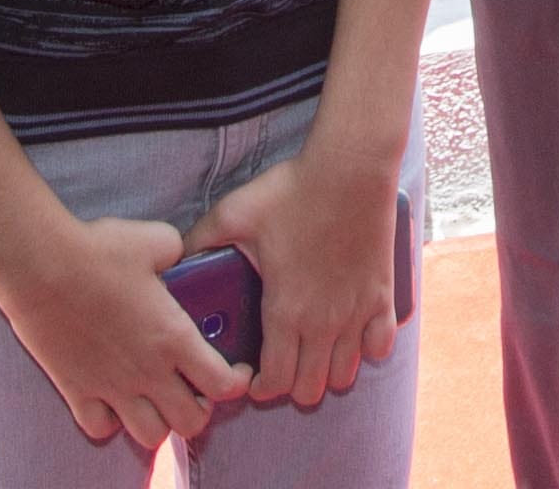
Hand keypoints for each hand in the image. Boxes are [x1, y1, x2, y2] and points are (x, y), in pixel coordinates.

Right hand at [0, 206, 235, 448]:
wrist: (40, 265)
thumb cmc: (98, 250)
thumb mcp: (155, 240)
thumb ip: (178, 253)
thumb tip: (179, 255)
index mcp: (173, 336)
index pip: (222, 384)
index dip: (236, 381)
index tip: (235, 370)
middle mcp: (148, 371)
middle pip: (191, 422)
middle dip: (200, 410)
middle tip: (194, 388)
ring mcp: (111, 387)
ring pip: (150, 436)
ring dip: (159, 422)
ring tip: (156, 399)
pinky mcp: (77, 391)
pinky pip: (100, 428)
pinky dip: (111, 421)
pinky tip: (113, 398)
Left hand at [200, 137, 404, 412]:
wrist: (351, 168)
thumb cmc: (293, 191)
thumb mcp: (234, 213)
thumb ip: (200, 240)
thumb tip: (175, 258)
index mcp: (285, 310)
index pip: (276, 381)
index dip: (262, 390)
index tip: (253, 379)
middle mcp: (323, 322)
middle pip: (310, 389)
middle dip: (291, 387)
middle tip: (281, 366)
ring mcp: (357, 312)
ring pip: (344, 374)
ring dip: (327, 372)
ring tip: (313, 353)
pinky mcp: (382, 296)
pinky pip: (380, 346)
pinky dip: (367, 349)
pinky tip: (353, 334)